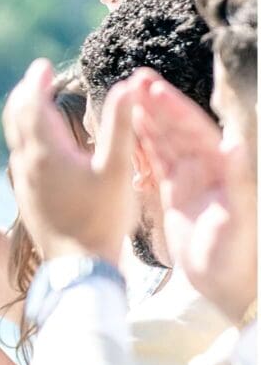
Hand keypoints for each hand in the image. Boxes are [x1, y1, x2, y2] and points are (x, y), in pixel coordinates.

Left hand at [3, 60, 133, 264]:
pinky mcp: (28, 201)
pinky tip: (42, 149)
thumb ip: (120, 125)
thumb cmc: (101, 219)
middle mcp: (27, 166)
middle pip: (15, 120)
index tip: (42, 66)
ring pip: (16, 141)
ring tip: (36, 105)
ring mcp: (24, 185)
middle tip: (36, 78)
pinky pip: (21, 160)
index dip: (36, 82)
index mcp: (46, 152)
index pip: (31, 105)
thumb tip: (127, 85)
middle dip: (25, 95)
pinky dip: (27, 141)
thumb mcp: (117, 169)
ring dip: (23, 117)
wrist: (78, 268)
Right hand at [132, 68, 258, 325]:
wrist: (228, 284)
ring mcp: (190, 179)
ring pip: (165, 141)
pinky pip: (156, 162)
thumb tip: (236, 144)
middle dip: (156, 104)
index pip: (194, 130)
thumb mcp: (238, 219)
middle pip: (178, 128)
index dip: (173, 108)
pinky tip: (128, 131)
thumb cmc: (235, 256)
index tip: (152, 89)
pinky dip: (143, 144)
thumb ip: (239, 180)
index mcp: (220, 168)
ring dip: (147, 118)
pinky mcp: (176, 194)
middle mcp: (207, 167)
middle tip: (134, 79)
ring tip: (126, 95)